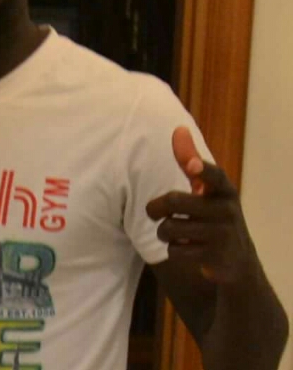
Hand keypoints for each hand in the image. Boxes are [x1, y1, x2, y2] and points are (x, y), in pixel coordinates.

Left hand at [146, 126, 255, 283]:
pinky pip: (176, 250)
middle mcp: (226, 210)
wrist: (237, 260)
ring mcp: (223, 235)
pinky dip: (173, 250)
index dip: (201, 169)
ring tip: (172, 232)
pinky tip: (185, 249)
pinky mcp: (216, 257)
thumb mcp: (207, 189)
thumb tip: (179, 129)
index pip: (214, 175)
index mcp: (224, 189)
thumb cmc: (213, 215)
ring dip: (163, 232)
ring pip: (170, 228)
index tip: (192, 166)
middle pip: (174, 201)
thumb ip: (190, 160)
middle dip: (155, 208)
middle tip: (153, 212)